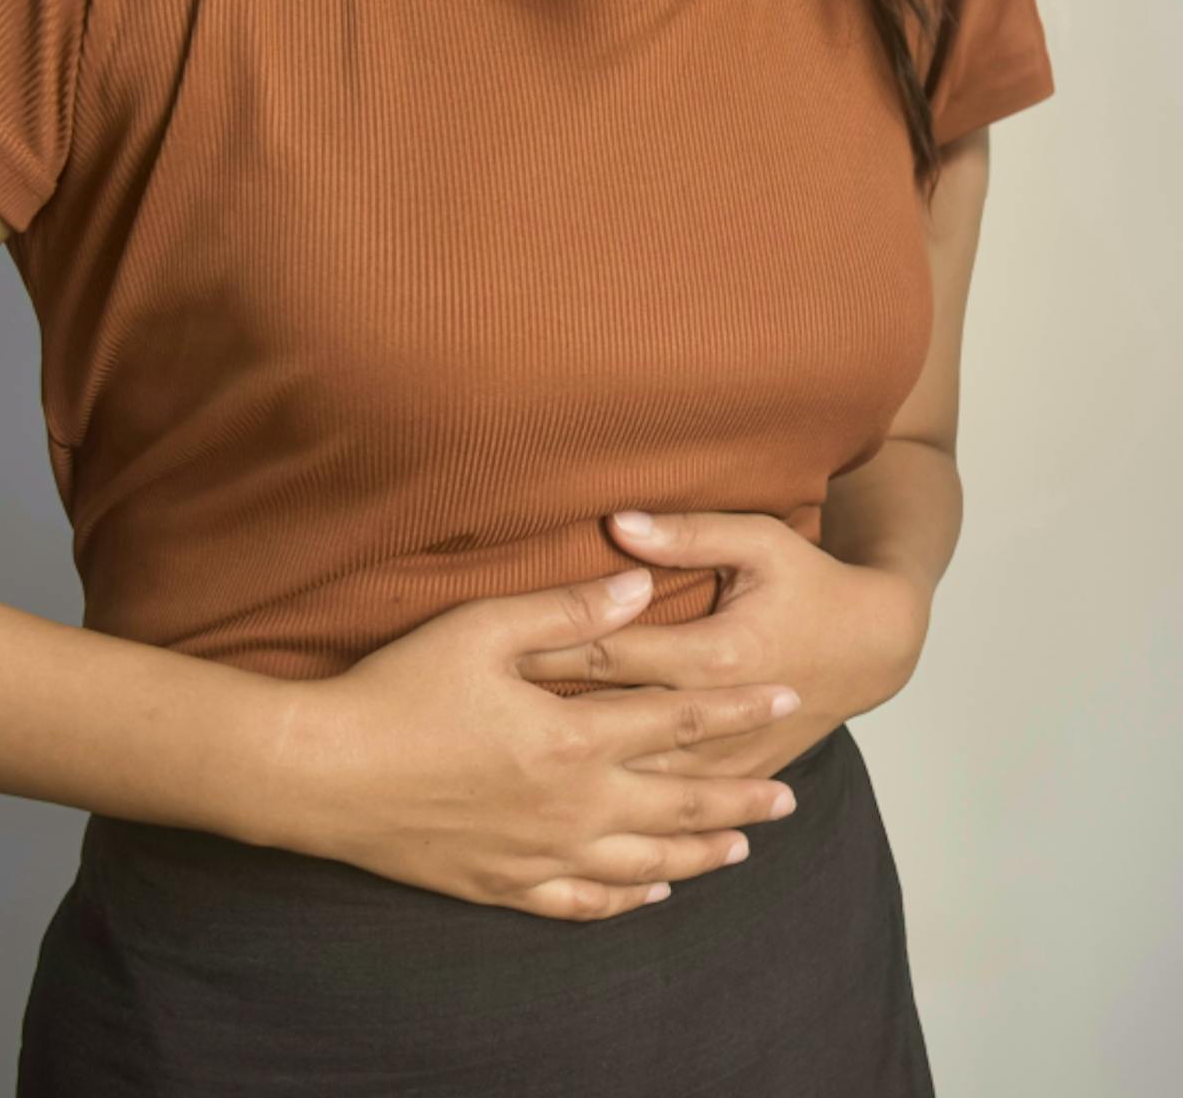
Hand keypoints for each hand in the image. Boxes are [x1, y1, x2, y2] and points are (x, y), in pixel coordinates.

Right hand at [257, 567, 801, 922]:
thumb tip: (641, 588)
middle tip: (789, 797)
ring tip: (740, 847)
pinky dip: (626, 902)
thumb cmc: (397, 691)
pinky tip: (651, 894)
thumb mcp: (482, 629)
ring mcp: (537, 855)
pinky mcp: (500, 885)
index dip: (738, 707)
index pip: (679, 719)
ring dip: (699, 853)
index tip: (786, 698)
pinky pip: (581, 905)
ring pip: (643, 865)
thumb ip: (569, 610)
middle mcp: (570, 806)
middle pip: (679, 804)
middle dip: (740, 797)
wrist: (321, 774)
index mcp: (572, 739)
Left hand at [517, 510, 932, 779]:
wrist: (874, 647)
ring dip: (580, 777)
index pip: (611, 653)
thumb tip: (618, 524)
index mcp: (716, 653)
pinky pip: (675, 808)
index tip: (491, 653)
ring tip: (511, 781)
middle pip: (614, 720)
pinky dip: (628, 813)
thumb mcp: (760, 541)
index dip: (548, 650)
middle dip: (546, 719)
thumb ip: (689, 534)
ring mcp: (729, 757)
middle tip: (478, 721)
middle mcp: (718, 716)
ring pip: (638, 778)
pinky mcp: (736, 777)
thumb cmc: (812, 585)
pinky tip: (579, 828)